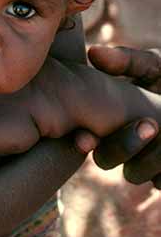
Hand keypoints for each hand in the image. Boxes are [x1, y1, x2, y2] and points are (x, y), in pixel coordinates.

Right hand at [74, 45, 160, 187]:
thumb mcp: (154, 65)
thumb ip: (127, 61)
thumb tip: (93, 53)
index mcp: (107, 117)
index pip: (84, 134)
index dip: (83, 139)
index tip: (87, 139)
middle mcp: (119, 142)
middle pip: (105, 159)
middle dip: (124, 145)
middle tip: (150, 125)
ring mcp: (143, 163)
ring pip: (134, 174)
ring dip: (151, 158)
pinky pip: (160, 182)